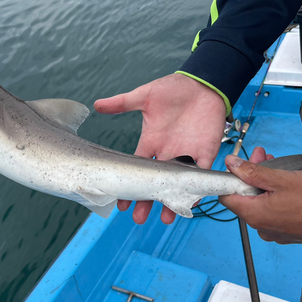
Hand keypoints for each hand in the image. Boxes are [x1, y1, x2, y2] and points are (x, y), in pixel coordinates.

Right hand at [94, 73, 226, 223]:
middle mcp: (166, 152)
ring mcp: (185, 155)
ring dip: (171, 201)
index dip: (129, 185)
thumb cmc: (173, 89)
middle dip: (146, 200)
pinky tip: (191, 204)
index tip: (120, 201)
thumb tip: (96, 104)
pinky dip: (198, 189)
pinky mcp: (205, 153)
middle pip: (154, 182)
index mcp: (151, 141)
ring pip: (176, 184)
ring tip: (164, 218)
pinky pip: (202, 175)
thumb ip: (121, 103)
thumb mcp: (144, 96)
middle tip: (138, 218)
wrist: (202, 83)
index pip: (137, 168)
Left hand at [220, 147, 301, 243]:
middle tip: (260, 156)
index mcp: (254, 215)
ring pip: (259, 202)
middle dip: (250, 174)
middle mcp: (260, 227)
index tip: (237, 165)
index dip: (229, 179)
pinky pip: (272, 210)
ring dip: (263, 182)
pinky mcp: (286, 231)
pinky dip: (273, 195)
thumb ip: (252, 171)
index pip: (226, 197)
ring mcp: (274, 231)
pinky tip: (283, 181)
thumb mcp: (281, 179)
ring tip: (272, 164)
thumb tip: (230, 163)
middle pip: (244, 197)